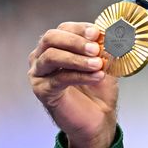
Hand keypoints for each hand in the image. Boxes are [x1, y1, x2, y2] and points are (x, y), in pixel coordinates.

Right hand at [28, 22, 117, 147]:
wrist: (98, 119)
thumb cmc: (98, 90)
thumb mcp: (105, 63)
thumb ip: (104, 48)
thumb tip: (108, 32)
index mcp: (56, 46)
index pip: (63, 28)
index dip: (80, 29)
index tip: (97, 33)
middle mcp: (42, 57)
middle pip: (51, 38)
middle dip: (75, 41)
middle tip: (95, 48)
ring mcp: (39, 74)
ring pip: (51, 57)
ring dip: (77, 58)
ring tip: (98, 64)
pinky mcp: (42, 91)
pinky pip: (59, 78)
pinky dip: (80, 75)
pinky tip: (96, 76)